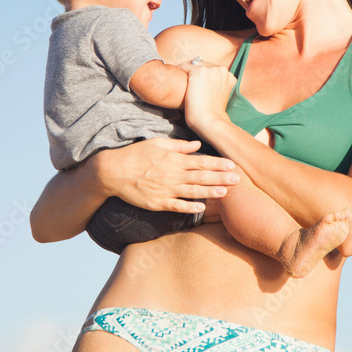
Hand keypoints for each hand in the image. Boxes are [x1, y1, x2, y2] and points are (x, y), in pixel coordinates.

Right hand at [91, 137, 239, 214]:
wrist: (112, 172)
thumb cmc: (135, 155)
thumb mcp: (157, 144)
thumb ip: (179, 146)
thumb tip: (197, 144)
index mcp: (174, 159)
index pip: (201, 161)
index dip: (218, 164)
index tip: (232, 165)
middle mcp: (172, 174)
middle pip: (201, 176)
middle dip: (221, 178)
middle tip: (238, 180)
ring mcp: (166, 190)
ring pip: (193, 191)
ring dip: (210, 192)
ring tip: (225, 192)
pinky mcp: (158, 202)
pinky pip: (177, 206)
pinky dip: (190, 207)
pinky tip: (202, 208)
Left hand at [181, 60, 236, 133]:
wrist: (209, 120)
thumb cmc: (212, 113)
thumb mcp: (220, 96)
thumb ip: (216, 86)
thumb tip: (205, 83)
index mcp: (229, 77)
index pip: (213, 70)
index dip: (203, 75)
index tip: (195, 80)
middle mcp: (221, 70)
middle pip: (204, 64)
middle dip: (196, 70)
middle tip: (186, 79)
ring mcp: (210, 70)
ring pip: (194, 64)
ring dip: (187, 70)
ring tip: (179, 77)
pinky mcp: (198, 72)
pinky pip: (185, 66)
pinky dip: (179, 70)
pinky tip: (174, 77)